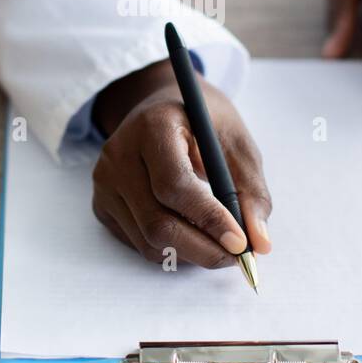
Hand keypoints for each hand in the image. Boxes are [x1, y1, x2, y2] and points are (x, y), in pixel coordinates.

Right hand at [91, 60, 272, 268]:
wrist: (163, 104)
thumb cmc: (203, 121)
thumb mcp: (236, 141)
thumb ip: (250, 190)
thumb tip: (259, 243)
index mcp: (152, 127)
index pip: (174, 184)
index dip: (208, 218)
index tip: (240, 243)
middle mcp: (118, 154)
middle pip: (157, 222)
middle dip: (203, 249)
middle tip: (238, 257)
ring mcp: (105, 181)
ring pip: (147, 241)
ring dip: (190, 253)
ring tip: (219, 244)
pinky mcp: (102, 203)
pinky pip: (138, 242)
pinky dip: (172, 250)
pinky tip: (192, 233)